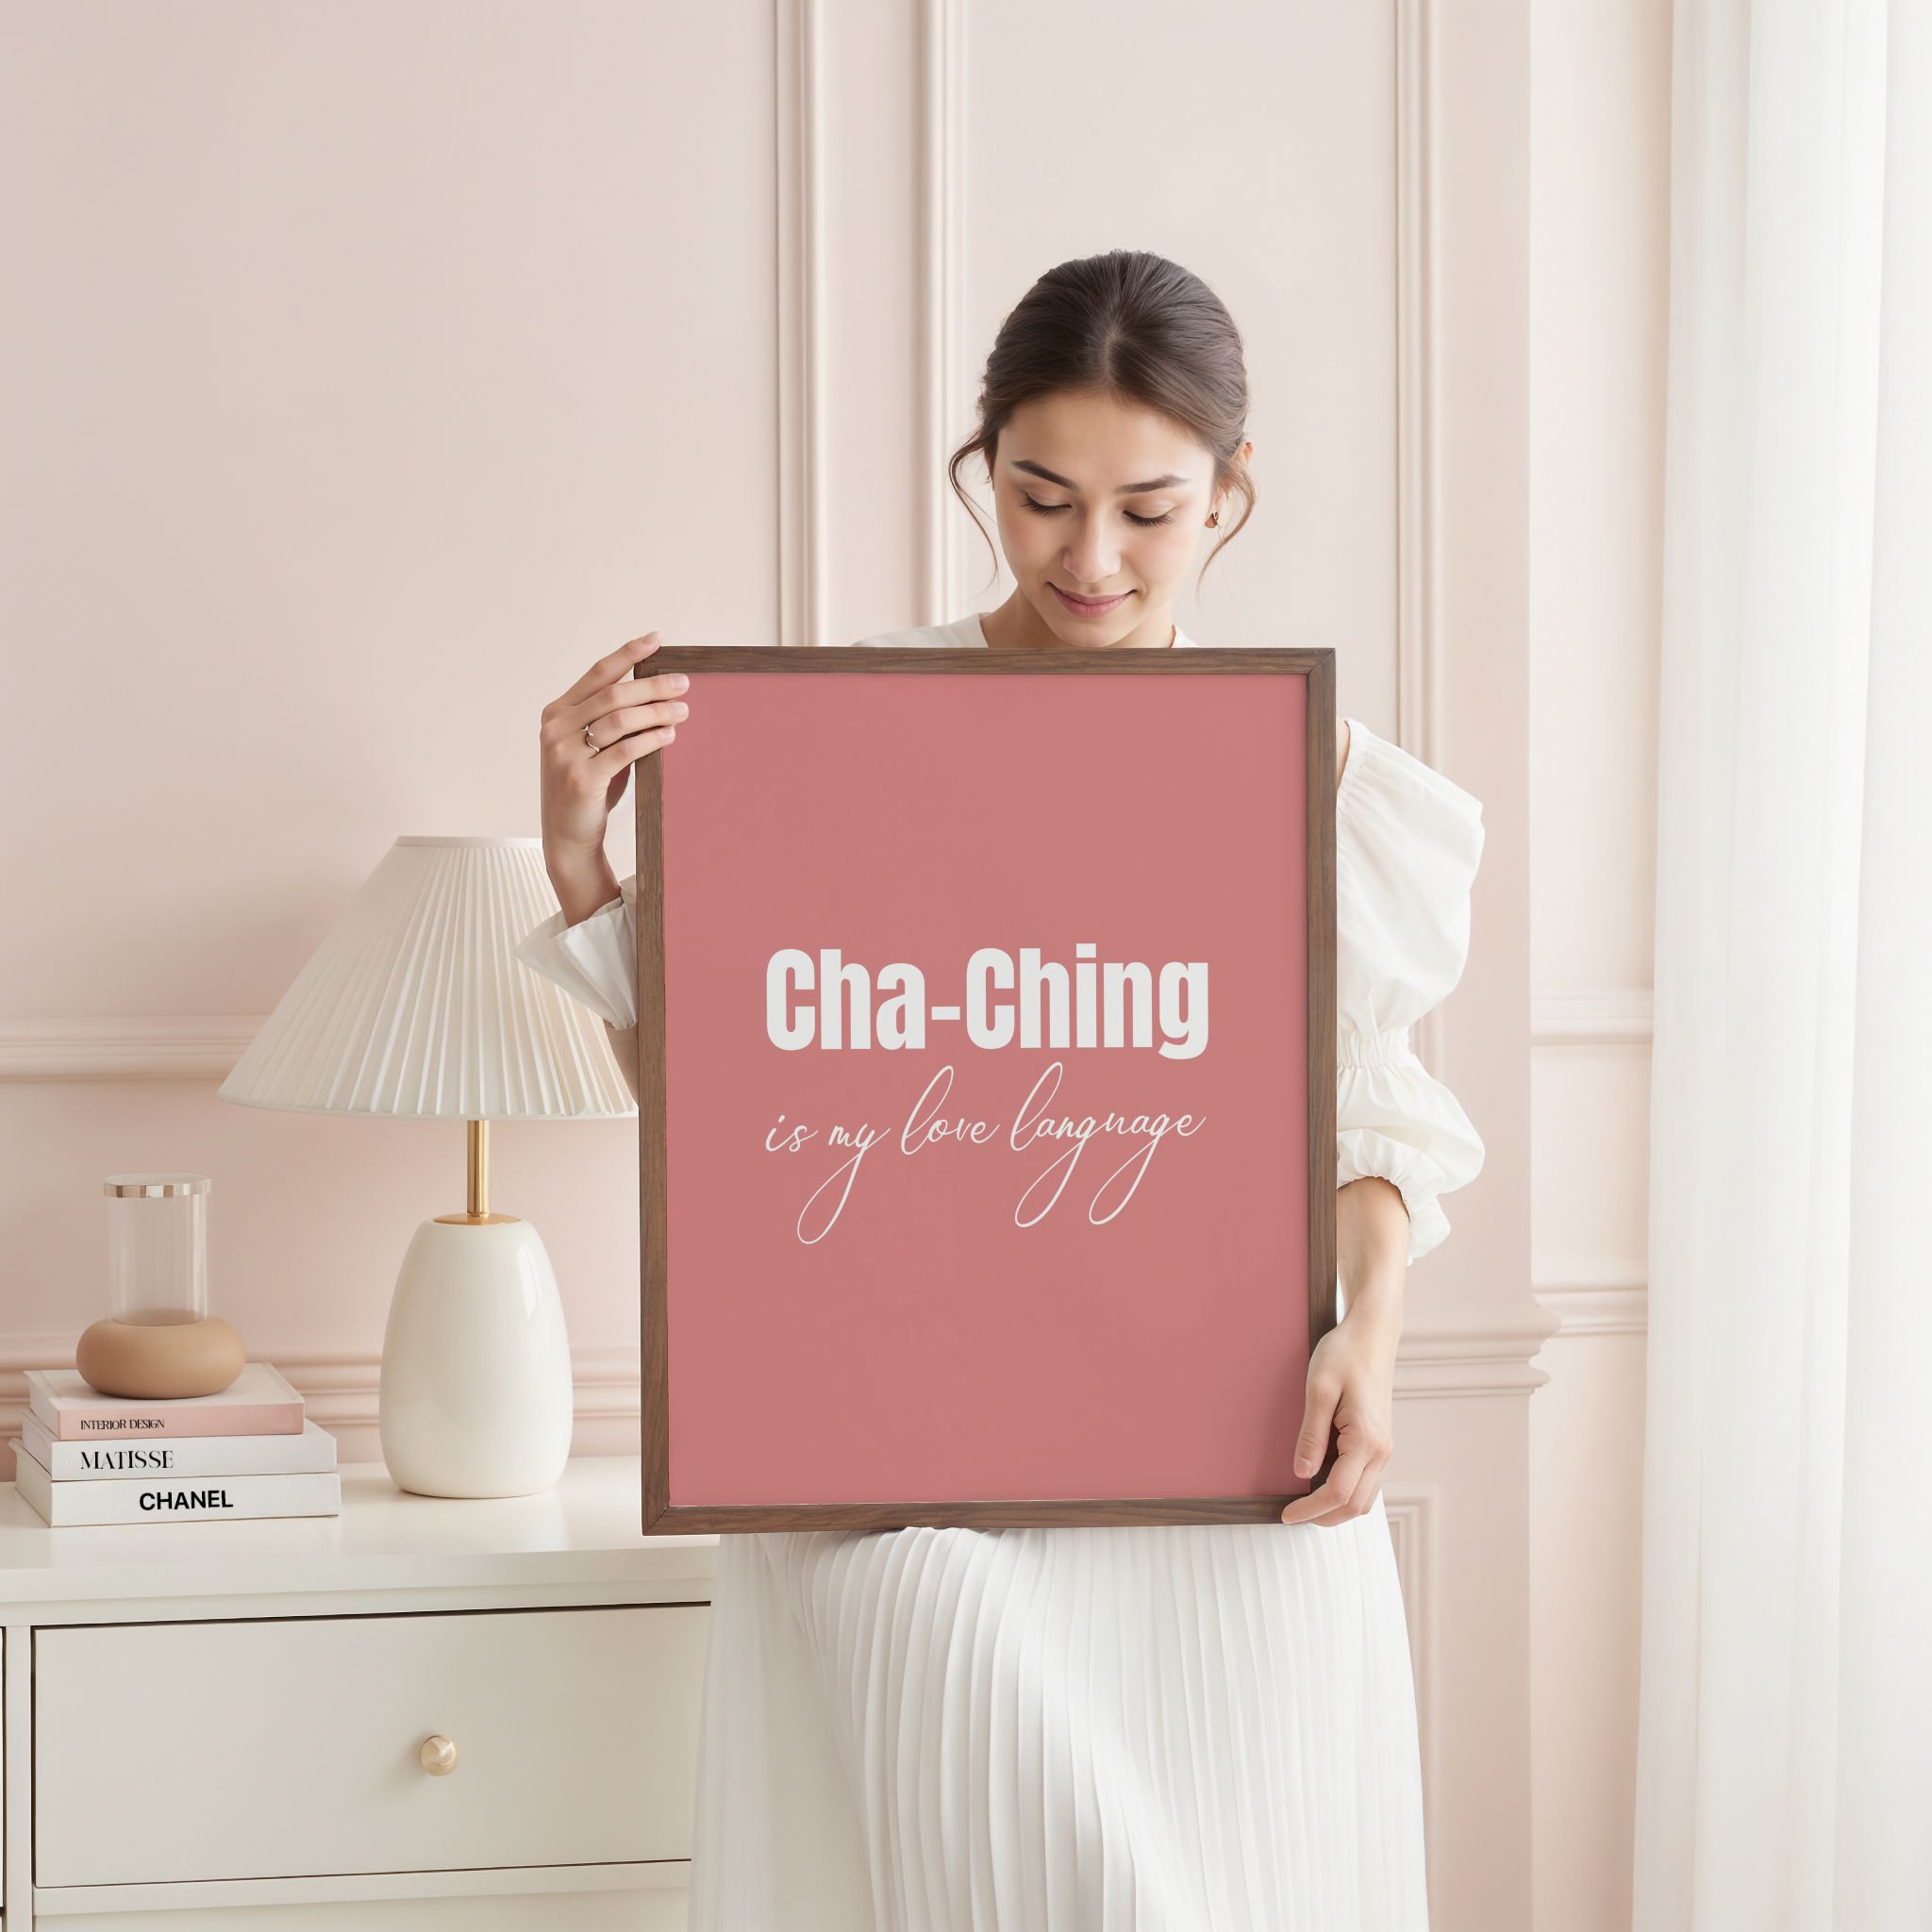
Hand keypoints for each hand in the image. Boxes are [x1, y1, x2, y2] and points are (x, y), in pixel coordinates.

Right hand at [539, 632, 689, 877]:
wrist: (567, 837)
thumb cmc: (586, 789)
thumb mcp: (590, 748)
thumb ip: (608, 721)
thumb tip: (654, 692)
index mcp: (555, 713)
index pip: (597, 673)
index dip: (628, 654)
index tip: (656, 640)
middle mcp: (555, 728)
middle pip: (614, 694)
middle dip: (653, 685)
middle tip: (683, 683)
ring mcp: (565, 754)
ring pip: (621, 719)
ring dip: (657, 711)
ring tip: (683, 710)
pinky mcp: (582, 779)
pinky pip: (625, 751)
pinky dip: (651, 739)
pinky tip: (669, 734)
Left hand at [1279, 1300, 1398, 1527]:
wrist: (1372, 1333)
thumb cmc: (1345, 1355)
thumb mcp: (1319, 1391)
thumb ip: (1311, 1435)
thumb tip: (1302, 1473)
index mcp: (1366, 1440)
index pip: (1338, 1493)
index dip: (1310, 1509)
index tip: (1286, 1514)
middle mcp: (1381, 1450)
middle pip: (1355, 1505)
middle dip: (1324, 1517)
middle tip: (1293, 1514)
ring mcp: (1384, 1447)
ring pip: (1365, 1497)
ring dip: (1337, 1508)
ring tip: (1306, 1504)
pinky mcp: (1380, 1441)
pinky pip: (1367, 1480)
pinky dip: (1347, 1492)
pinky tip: (1324, 1483)